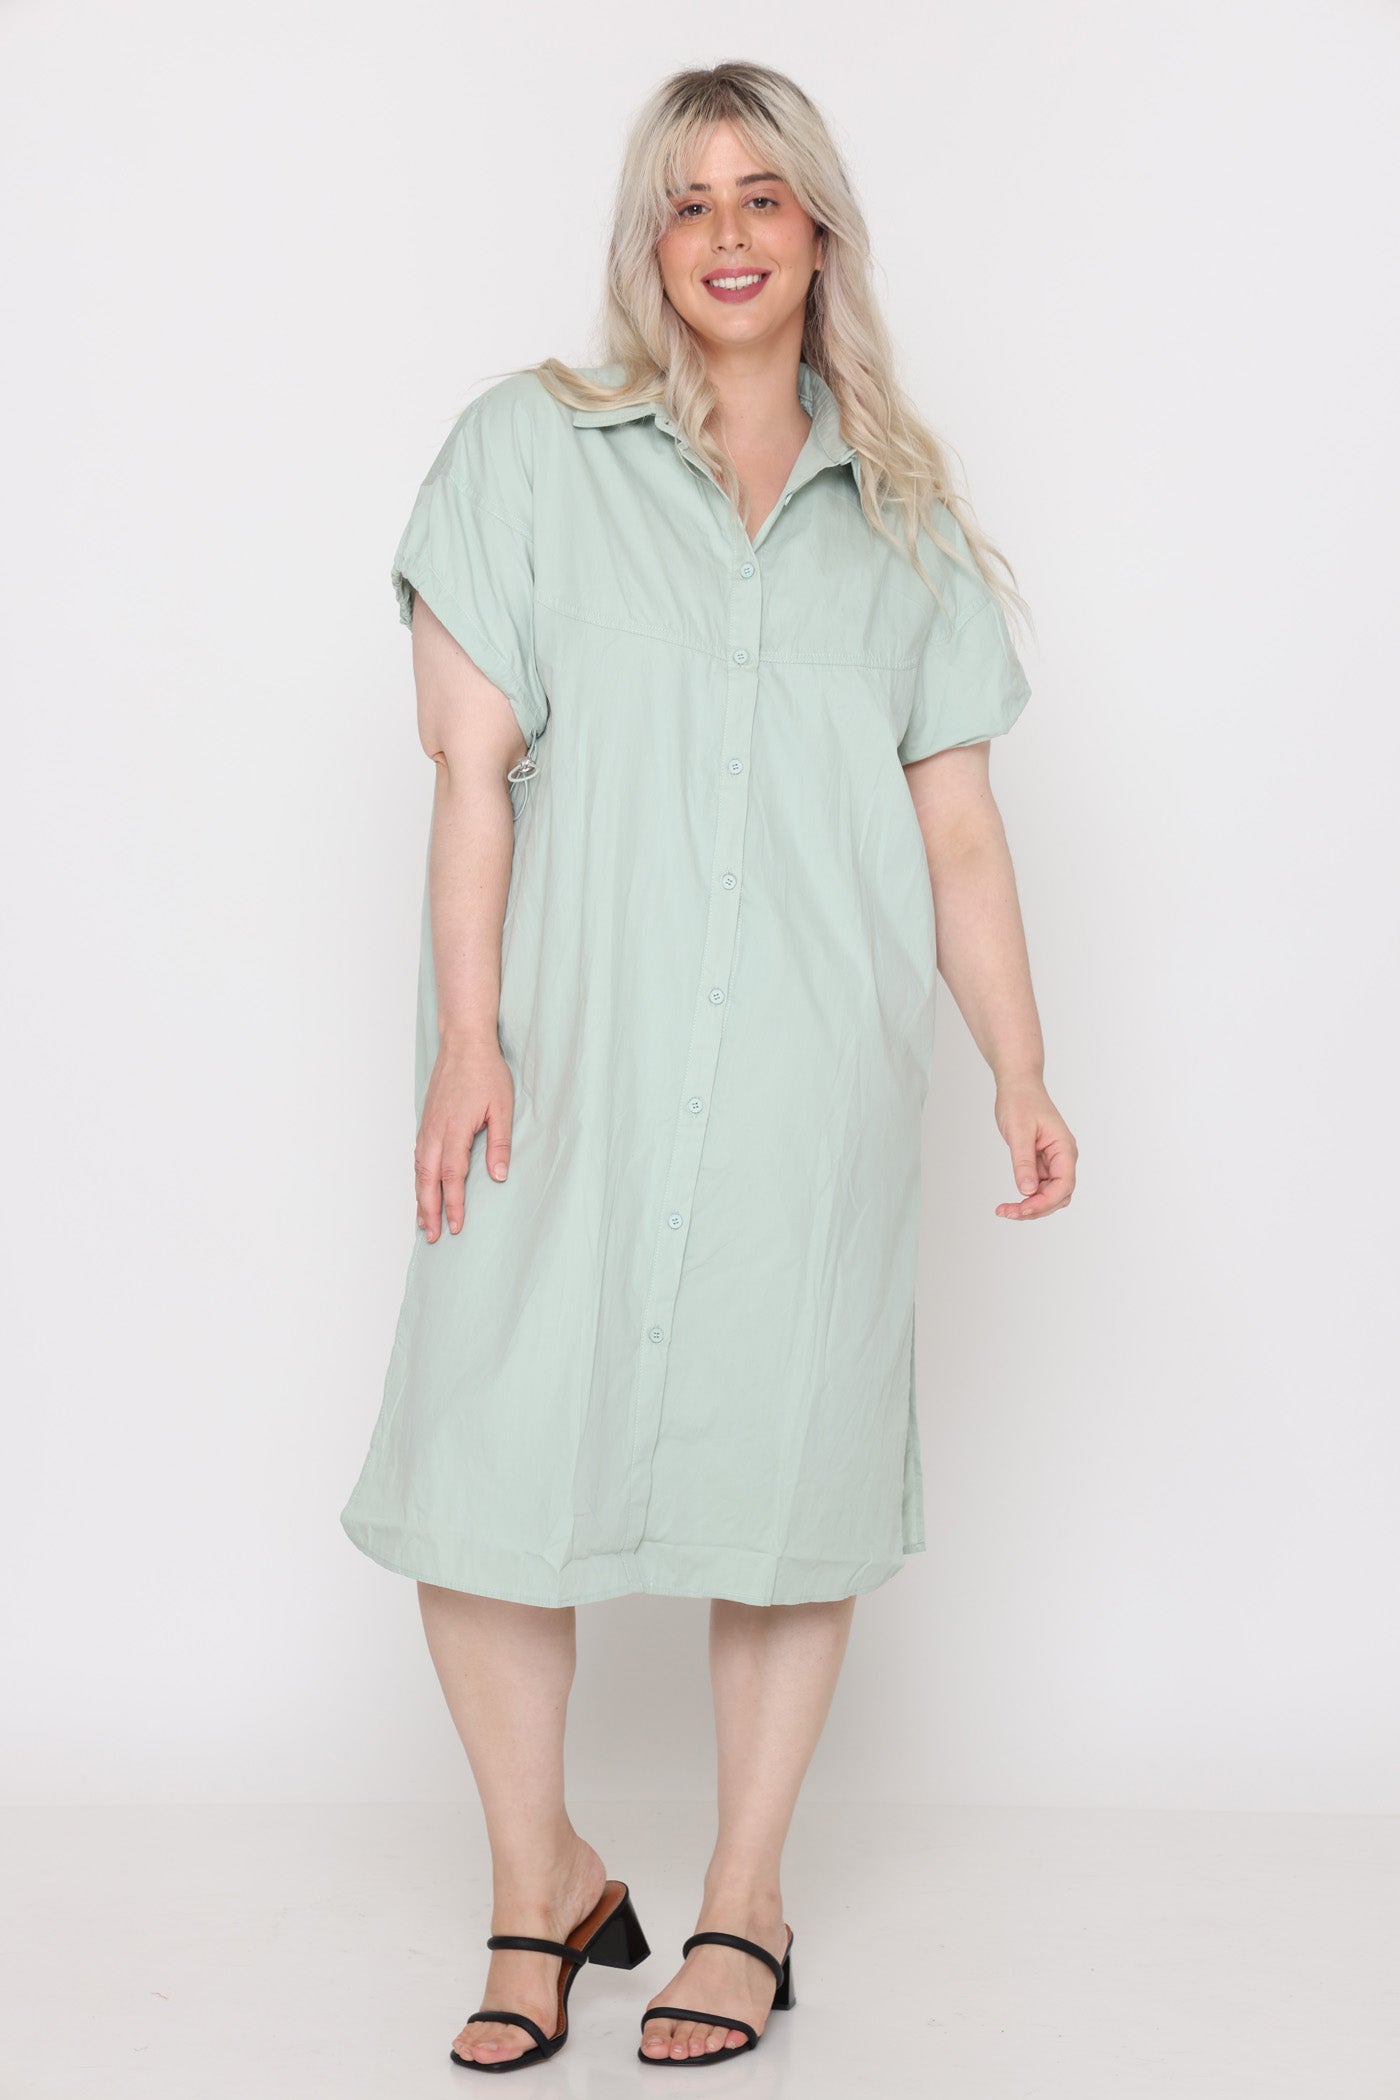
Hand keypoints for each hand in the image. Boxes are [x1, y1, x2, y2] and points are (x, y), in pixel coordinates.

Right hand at [415, 1034, 513, 1241]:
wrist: (464, 1043)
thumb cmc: (486, 1072)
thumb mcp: (502, 1107)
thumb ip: (500, 1143)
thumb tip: (499, 1176)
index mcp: (455, 1130)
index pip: (452, 1176)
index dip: (453, 1204)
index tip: (456, 1226)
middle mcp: (435, 1131)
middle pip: (428, 1179)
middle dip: (429, 1210)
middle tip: (432, 1236)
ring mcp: (427, 1126)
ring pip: (419, 1169)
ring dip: (420, 1197)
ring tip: (422, 1221)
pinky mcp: (426, 1120)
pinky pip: (418, 1156)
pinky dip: (418, 1177)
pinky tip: (421, 1187)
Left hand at [993, 1077, 1076, 1219]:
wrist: (1018, 1085)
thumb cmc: (1020, 1101)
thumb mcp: (1018, 1132)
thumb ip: (1024, 1162)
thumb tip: (1028, 1191)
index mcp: (1064, 1148)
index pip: (1064, 1185)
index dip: (1045, 1202)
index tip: (1023, 1208)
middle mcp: (1063, 1157)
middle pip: (1058, 1195)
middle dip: (1036, 1208)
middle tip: (1007, 1212)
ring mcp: (1053, 1161)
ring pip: (1048, 1195)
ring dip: (1030, 1207)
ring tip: (1005, 1210)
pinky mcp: (1042, 1163)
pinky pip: (1039, 1187)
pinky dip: (1026, 1197)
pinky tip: (1009, 1203)